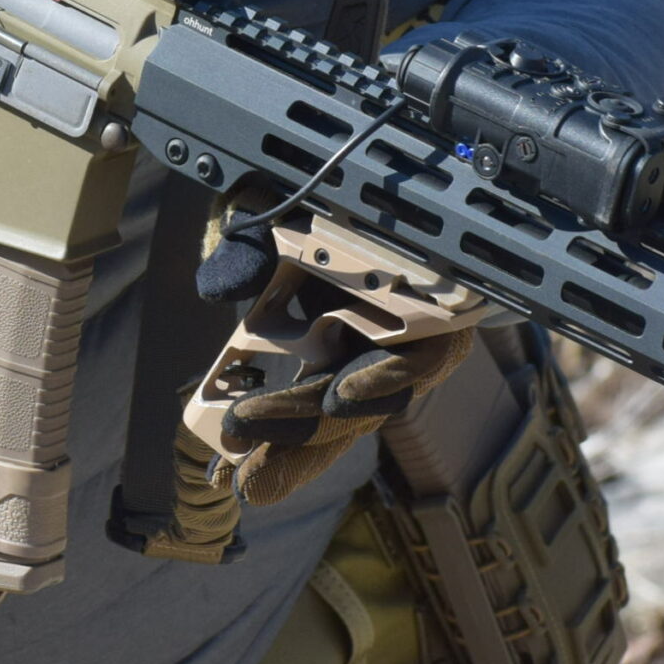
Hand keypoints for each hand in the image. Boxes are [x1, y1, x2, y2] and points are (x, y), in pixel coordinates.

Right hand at [195, 212, 473, 504]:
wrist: (403, 184)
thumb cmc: (335, 212)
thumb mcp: (274, 230)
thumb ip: (244, 259)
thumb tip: (215, 290)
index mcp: (328, 351)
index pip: (297, 412)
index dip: (268, 448)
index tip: (228, 477)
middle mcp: (368, 360)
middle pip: (330, 423)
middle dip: (287, 455)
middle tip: (245, 479)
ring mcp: (408, 351)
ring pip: (366, 404)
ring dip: (313, 422)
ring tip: (260, 432)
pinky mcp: (447, 331)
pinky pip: (415, 366)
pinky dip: (376, 384)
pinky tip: (339, 400)